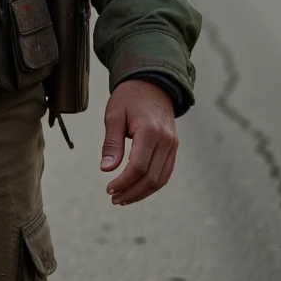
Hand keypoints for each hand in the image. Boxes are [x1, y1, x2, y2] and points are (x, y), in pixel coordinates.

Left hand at [101, 79, 178, 206]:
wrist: (152, 83)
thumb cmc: (129, 97)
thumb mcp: (114, 115)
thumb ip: (112, 143)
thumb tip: (106, 169)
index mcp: (150, 131)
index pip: (138, 167)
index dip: (123, 182)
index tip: (108, 188)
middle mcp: (166, 141)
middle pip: (151, 178)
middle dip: (131, 192)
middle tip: (114, 198)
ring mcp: (173, 145)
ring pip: (161, 179)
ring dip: (142, 193)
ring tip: (123, 198)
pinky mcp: (174, 148)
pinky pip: (165, 173)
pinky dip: (152, 185)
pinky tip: (137, 189)